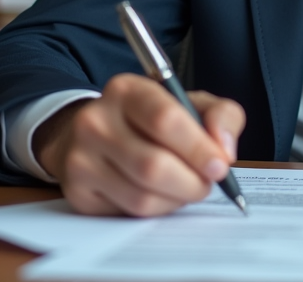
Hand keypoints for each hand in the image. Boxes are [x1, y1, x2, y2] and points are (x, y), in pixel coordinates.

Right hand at [33, 73, 245, 216]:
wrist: (95, 135)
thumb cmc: (151, 120)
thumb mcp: (189, 103)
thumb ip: (221, 115)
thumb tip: (224, 149)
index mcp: (126, 90)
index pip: (165, 120)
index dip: (198, 148)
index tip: (220, 164)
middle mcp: (95, 121)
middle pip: (153, 165)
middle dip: (192, 182)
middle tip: (207, 182)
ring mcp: (81, 159)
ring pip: (143, 197)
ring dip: (177, 199)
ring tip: (185, 186)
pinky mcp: (78, 193)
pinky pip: (129, 213)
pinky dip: (157, 210)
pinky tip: (161, 194)